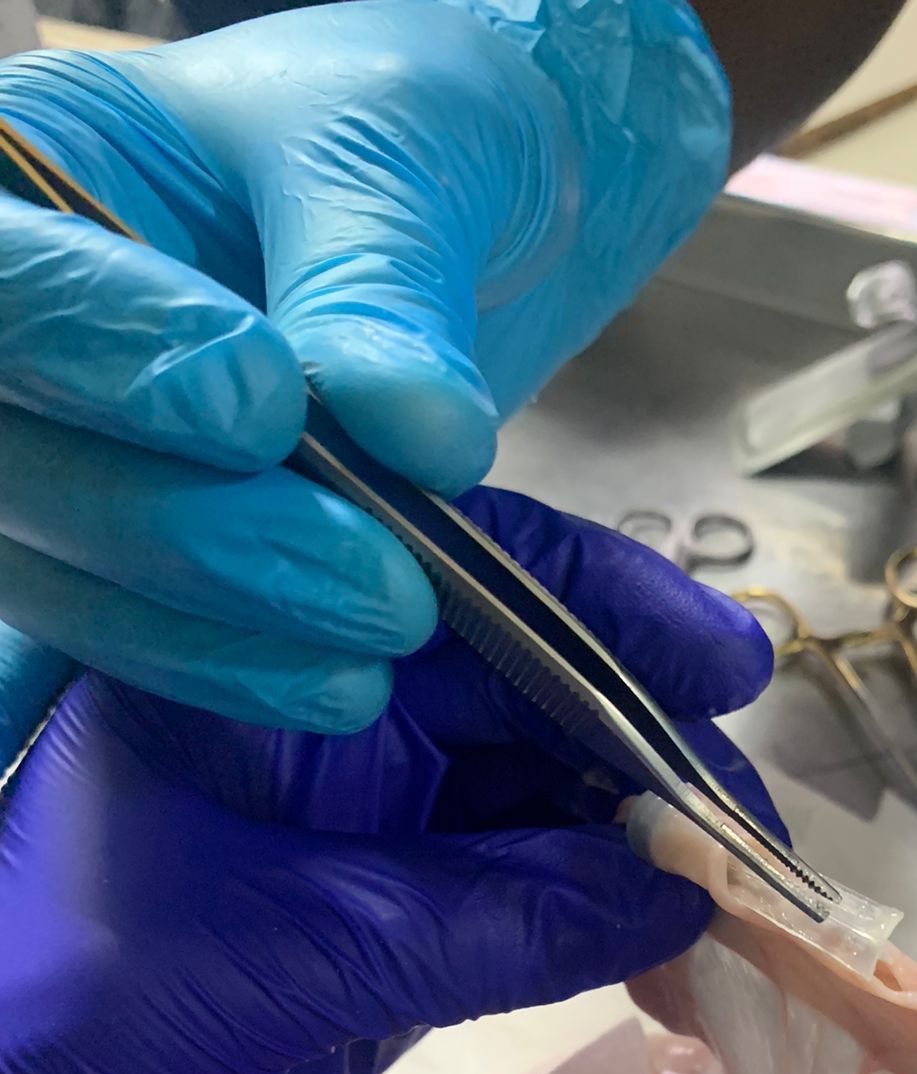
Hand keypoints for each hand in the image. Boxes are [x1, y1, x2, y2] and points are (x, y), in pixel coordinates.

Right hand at [0, 0, 728, 753]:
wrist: (465, 215)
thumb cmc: (406, 134)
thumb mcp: (398, 162)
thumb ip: (380, 295)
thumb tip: (413, 433)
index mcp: (40, 168)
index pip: (6, 282)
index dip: (103, 357)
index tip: (264, 412)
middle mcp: (23, 332)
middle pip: (20, 462)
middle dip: (199, 540)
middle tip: (380, 584)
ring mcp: (65, 448)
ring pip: (64, 577)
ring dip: (222, 635)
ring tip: (384, 636)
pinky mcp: (132, 551)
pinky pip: (126, 637)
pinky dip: (213, 674)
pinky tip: (322, 690)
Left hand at [0, 487, 775, 1073]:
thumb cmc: (49, 1050)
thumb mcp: (263, 959)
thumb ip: (475, 919)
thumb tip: (679, 890)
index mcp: (248, 674)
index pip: (442, 584)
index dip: (593, 609)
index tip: (724, 665)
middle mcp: (311, 736)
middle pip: (513, 697)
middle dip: (641, 746)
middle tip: (753, 826)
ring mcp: (352, 842)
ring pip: (529, 808)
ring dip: (637, 846)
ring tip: (740, 899)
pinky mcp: (383, 943)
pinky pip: (518, 907)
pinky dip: (600, 924)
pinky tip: (672, 951)